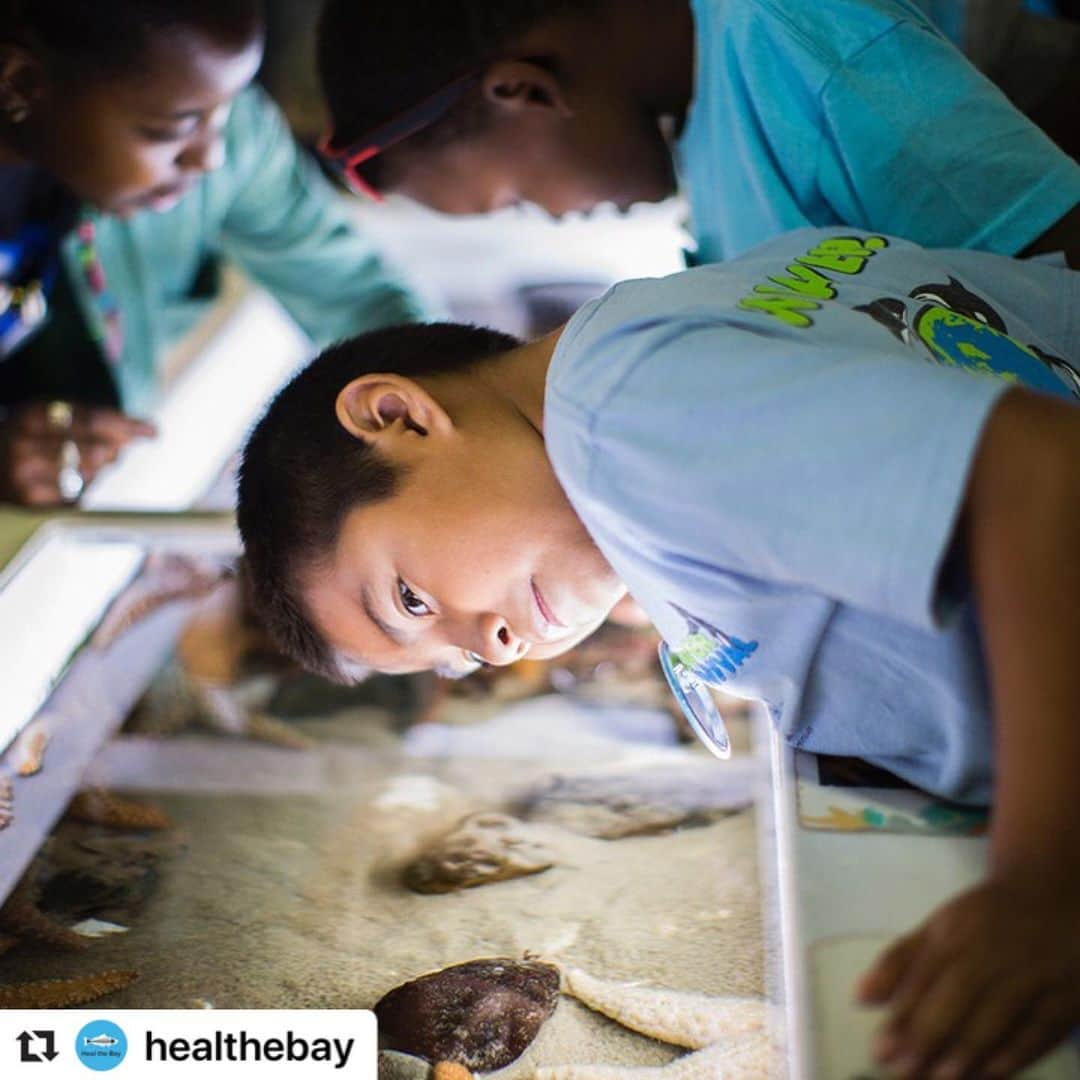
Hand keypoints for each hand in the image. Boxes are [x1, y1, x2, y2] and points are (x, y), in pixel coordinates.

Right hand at [0, 401, 155, 505]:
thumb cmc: (31, 438)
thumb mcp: (53, 418)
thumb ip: (97, 420)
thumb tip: (150, 431)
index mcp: (30, 415)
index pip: (91, 420)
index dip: (126, 425)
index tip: (150, 431)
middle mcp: (22, 445)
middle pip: (94, 450)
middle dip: (115, 451)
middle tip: (116, 450)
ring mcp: (24, 477)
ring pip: (88, 475)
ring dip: (100, 470)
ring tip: (89, 463)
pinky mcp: (31, 503)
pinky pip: (77, 497)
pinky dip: (83, 488)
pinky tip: (73, 481)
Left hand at [857, 873, 1079, 1077]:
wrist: (1052, 898)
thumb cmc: (983, 920)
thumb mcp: (938, 927)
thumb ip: (900, 961)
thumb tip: (860, 999)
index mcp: (955, 934)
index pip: (923, 979)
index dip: (901, 1018)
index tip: (880, 1049)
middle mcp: (991, 954)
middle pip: (955, 1003)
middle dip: (925, 1042)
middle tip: (901, 1071)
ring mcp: (1031, 978)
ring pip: (993, 1023)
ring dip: (963, 1057)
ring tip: (935, 1078)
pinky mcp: (1064, 1000)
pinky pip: (1035, 1036)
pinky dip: (1009, 1059)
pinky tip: (984, 1075)